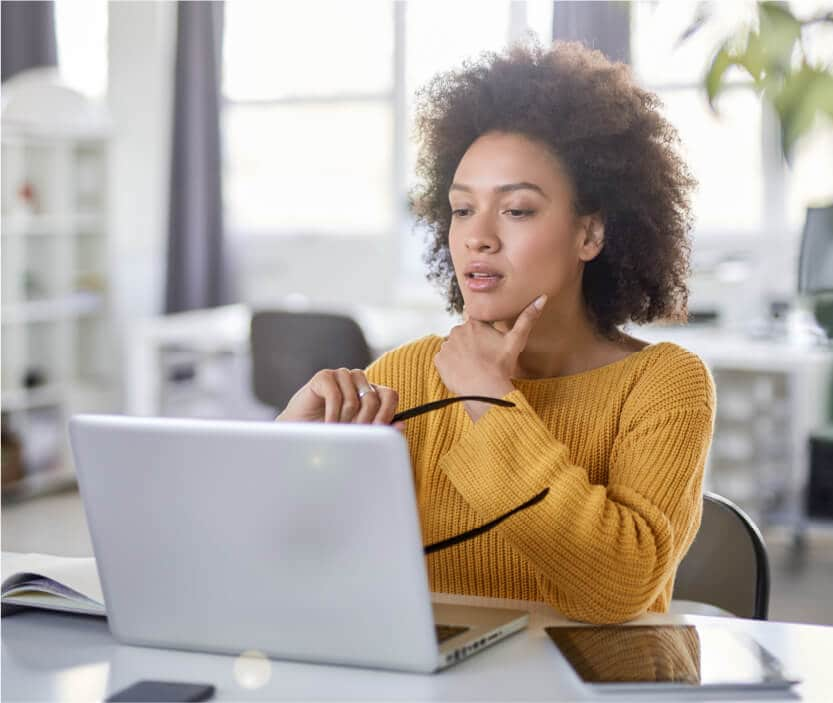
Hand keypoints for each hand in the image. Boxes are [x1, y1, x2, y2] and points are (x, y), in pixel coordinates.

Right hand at [276, 368, 402, 428]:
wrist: (300, 432)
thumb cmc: (330, 433)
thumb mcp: (358, 433)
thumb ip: (379, 429)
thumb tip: (401, 425)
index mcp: (371, 391)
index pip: (390, 396)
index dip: (387, 415)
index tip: (378, 433)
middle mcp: (359, 380)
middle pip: (374, 399)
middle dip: (364, 423)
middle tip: (352, 436)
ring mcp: (342, 375)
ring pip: (355, 400)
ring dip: (345, 420)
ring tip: (336, 429)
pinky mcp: (324, 376)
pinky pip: (336, 395)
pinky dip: (332, 415)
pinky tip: (327, 424)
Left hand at [434, 295, 546, 420]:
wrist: (484, 389)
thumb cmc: (501, 365)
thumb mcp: (516, 340)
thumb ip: (528, 318)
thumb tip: (542, 297)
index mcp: (474, 323)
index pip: (473, 320)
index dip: (479, 332)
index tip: (484, 343)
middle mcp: (457, 330)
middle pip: (463, 335)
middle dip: (470, 344)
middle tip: (483, 359)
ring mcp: (446, 345)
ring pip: (454, 347)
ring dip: (460, 354)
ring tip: (473, 367)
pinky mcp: (439, 360)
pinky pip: (444, 360)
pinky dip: (451, 365)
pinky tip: (463, 372)